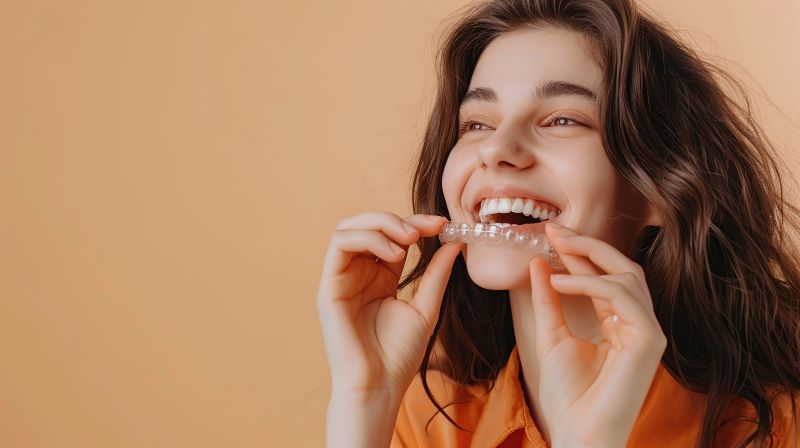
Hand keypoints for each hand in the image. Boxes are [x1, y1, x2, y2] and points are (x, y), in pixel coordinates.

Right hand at [316, 212, 461, 399]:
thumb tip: (454, 242)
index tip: (443, 224)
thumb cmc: (398, 355)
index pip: (392, 235)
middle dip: (397, 218)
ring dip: (381, 223)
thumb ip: (436, 274)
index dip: (415, 223)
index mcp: (379, 276)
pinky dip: (366, 238)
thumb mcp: (426, 307)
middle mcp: (358, 273)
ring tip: (409, 239)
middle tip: (425, 228)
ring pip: (349, 227)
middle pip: (367, 224)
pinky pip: (339, 244)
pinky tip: (393, 253)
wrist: (380, 385)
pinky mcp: (329, 286)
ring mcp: (341, 278)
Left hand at [529, 222, 666, 446]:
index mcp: (620, 324)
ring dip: (588, 258)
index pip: (605, 277)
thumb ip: (548, 300)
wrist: (577, 432)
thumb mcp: (551, 335)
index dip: (580, 253)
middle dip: (589, 245)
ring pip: (627, 277)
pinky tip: (559, 280)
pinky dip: (590, 283)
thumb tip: (539, 263)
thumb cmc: (568, 394)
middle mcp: (638, 325)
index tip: (551, 233)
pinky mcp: (650, 340)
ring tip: (554, 248)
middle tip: (555, 228)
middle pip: (623, 269)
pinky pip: (623, 297)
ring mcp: (648, 332)